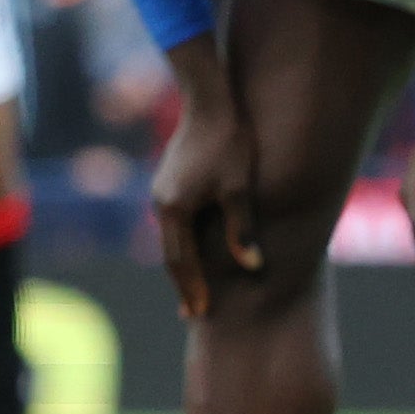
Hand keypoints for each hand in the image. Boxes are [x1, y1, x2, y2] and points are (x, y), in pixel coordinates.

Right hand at [147, 40, 257, 317]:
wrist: (209, 99)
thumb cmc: (228, 141)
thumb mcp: (239, 187)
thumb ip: (243, 229)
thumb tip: (252, 266)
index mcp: (174, 209)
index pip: (182, 262)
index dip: (192, 289)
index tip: (199, 314)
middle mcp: (162, 203)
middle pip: (172, 254)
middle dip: (184, 284)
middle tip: (192, 314)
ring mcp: (162, 191)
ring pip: (172, 238)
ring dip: (184, 264)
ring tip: (194, 288)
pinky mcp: (170, 180)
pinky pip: (175, 222)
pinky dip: (185, 243)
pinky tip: (196, 249)